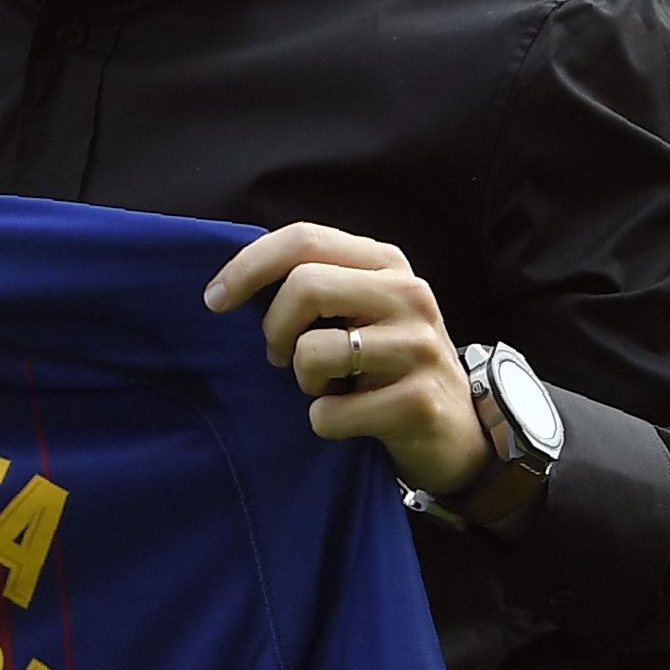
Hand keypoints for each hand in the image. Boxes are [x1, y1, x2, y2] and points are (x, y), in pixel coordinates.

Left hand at [202, 223, 491, 496]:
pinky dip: (323, 423)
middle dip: (273, 328)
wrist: (455, 431)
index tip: (214, 299)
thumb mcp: (360, 310)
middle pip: (305, 285)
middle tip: (279, 356)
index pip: (304, 238)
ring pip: (313, 351)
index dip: (247, 266)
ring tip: (327, 388)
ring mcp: (418, 347)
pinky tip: (350, 420)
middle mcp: (408, 294)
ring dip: (303, 381)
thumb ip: (316, 284)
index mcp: (386, 263)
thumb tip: (232, 283)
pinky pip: (329, 413)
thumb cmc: (386, 366)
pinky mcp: (417, 402)